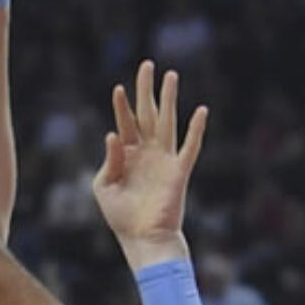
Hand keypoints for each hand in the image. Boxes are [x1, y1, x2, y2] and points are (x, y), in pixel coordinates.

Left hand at [93, 59, 207, 269]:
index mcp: (128, 155)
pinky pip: (189, 146)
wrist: (142, 238)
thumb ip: (108, 160)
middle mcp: (147, 152)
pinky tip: (200, 110)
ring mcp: (164, 159)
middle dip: (147, 90)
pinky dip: (196, 129)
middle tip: (147, 65)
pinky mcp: (179, 171)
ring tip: (171, 76)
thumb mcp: (104, 187)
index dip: (122, 106)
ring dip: (169, 99)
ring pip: (167, 122)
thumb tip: (112, 135)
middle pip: (147, 114)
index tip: (118, 88)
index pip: (125, 124)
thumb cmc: (121, 216)